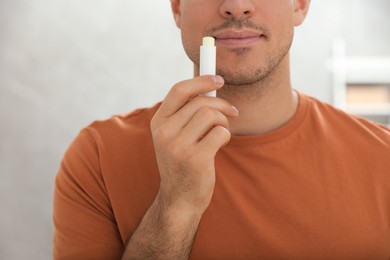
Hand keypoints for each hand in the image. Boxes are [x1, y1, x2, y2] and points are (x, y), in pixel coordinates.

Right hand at [150, 75, 238, 213]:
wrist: (180, 199)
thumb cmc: (182, 163)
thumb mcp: (174, 137)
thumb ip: (185, 114)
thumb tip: (209, 86)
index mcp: (158, 123)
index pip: (179, 90)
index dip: (201, 81)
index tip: (219, 79)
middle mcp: (164, 132)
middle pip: (200, 102)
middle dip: (221, 105)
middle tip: (232, 112)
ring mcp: (178, 146)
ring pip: (211, 115)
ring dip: (223, 121)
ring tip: (222, 132)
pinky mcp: (195, 158)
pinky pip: (220, 132)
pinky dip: (225, 136)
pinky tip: (219, 146)